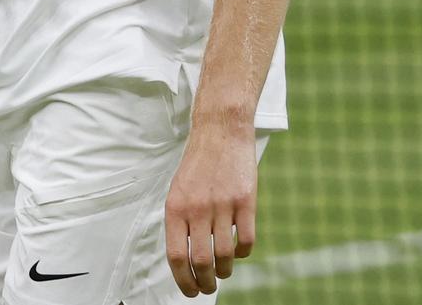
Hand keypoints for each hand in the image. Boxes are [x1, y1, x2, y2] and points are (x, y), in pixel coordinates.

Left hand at [164, 122, 257, 295]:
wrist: (220, 132)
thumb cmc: (197, 165)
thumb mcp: (177, 191)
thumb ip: (179, 222)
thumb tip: (183, 259)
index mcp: (175, 207)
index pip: (176, 255)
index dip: (183, 280)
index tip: (190, 291)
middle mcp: (197, 208)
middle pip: (201, 261)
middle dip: (205, 282)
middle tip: (208, 287)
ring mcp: (222, 205)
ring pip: (224, 255)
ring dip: (224, 271)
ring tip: (223, 272)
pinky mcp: (246, 201)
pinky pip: (246, 239)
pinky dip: (243, 253)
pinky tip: (238, 253)